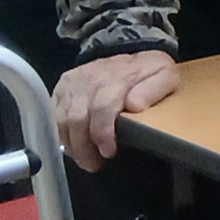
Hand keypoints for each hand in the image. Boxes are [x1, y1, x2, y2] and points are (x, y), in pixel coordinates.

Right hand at [54, 48, 178, 169]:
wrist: (132, 55)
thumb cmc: (149, 72)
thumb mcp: (166, 75)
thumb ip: (154, 89)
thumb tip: (134, 104)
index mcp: (115, 77)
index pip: (102, 107)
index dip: (103, 133)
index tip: (108, 152)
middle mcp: (89, 79)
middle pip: (76, 118)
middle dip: (83, 146)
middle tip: (93, 164)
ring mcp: (72, 83)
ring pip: (61, 119)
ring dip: (71, 144)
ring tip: (84, 159)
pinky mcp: (61, 88)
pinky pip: (54, 115)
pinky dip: (61, 134)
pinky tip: (73, 146)